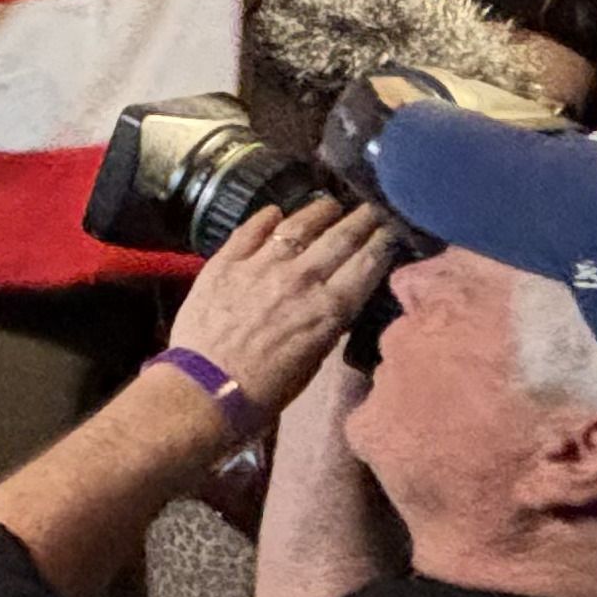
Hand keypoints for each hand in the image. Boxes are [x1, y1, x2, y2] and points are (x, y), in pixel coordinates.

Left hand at [163, 199, 397, 414]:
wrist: (204, 390)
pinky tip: (275, 212)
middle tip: (372, 207)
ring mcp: (261, 264)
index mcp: (329, 307)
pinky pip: (251, 229)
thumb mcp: (314, 360)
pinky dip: (266, 217)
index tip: (392, 228)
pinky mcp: (226, 261)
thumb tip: (336, 300)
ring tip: (330, 205)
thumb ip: (328, 323)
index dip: (383, 241)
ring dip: (319, 211)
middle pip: (340, 237)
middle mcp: (301, 277)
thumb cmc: (265, 391)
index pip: (367, 262)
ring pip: (298, 224)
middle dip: (362, 219)